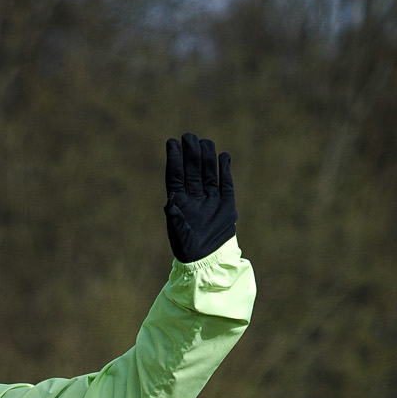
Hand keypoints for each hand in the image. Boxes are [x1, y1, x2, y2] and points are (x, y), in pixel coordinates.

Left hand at [165, 133, 235, 262]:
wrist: (209, 261)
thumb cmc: (188, 250)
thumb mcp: (180, 237)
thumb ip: (176, 220)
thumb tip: (170, 201)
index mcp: (180, 202)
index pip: (176, 176)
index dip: (174, 159)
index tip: (172, 142)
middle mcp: (194, 196)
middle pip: (192, 170)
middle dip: (190, 153)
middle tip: (189, 136)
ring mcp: (210, 198)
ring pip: (208, 172)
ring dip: (206, 157)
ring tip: (205, 142)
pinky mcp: (226, 203)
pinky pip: (225, 183)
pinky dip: (225, 170)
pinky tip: (224, 156)